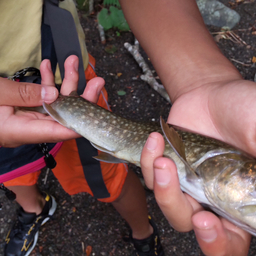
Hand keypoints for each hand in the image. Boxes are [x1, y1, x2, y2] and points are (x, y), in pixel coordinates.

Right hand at [0, 55, 104, 146]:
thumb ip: (26, 96)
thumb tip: (55, 95)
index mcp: (25, 131)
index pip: (62, 131)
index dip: (83, 123)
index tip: (99, 110)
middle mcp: (32, 128)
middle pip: (65, 115)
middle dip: (82, 96)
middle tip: (98, 81)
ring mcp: (30, 119)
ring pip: (55, 103)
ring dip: (64, 82)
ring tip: (72, 61)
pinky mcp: (26, 109)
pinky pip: (41, 97)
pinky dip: (47, 82)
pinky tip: (51, 66)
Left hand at [140, 78, 255, 255]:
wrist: (211, 93)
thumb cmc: (241, 109)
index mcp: (239, 195)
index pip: (234, 236)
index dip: (220, 242)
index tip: (209, 222)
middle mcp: (212, 195)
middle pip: (193, 225)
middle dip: (185, 217)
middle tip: (189, 205)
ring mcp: (187, 183)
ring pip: (168, 204)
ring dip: (163, 187)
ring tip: (163, 160)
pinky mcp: (167, 167)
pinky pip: (150, 176)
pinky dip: (147, 161)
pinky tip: (156, 140)